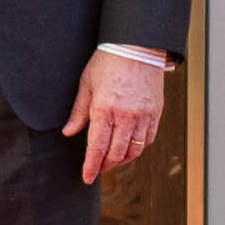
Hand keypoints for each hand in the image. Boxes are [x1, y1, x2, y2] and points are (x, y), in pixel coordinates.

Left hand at [60, 49, 165, 183]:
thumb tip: (69, 132)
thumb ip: (79, 112)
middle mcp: (126, 116)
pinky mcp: (156, 113)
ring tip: (112, 160)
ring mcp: (143, 116)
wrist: (137, 47)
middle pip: (116, 154)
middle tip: (97, 169)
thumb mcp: (86, 84)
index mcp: (104, 109)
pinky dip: (139, 147)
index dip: (91, 166)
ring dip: (122, 160)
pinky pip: (148, 139)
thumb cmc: (108, 62)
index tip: (87, 177)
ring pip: (134, 150)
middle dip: (105, 166)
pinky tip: (129, 146)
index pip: (97, 147)